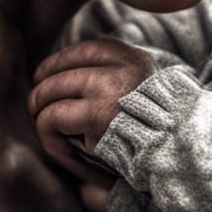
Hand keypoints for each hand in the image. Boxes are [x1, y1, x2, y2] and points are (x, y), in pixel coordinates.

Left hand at [29, 40, 154, 177]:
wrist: (175, 160)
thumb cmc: (150, 138)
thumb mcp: (136, 95)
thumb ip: (106, 78)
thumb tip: (52, 73)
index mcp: (134, 59)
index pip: (84, 50)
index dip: (57, 64)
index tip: (44, 78)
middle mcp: (123, 67)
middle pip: (60, 69)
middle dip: (42, 91)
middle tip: (36, 110)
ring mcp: (110, 88)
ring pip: (49, 90)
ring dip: (41, 114)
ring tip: (47, 131)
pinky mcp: (97, 114)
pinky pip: (51, 117)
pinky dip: (47, 135)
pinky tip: (60, 149)